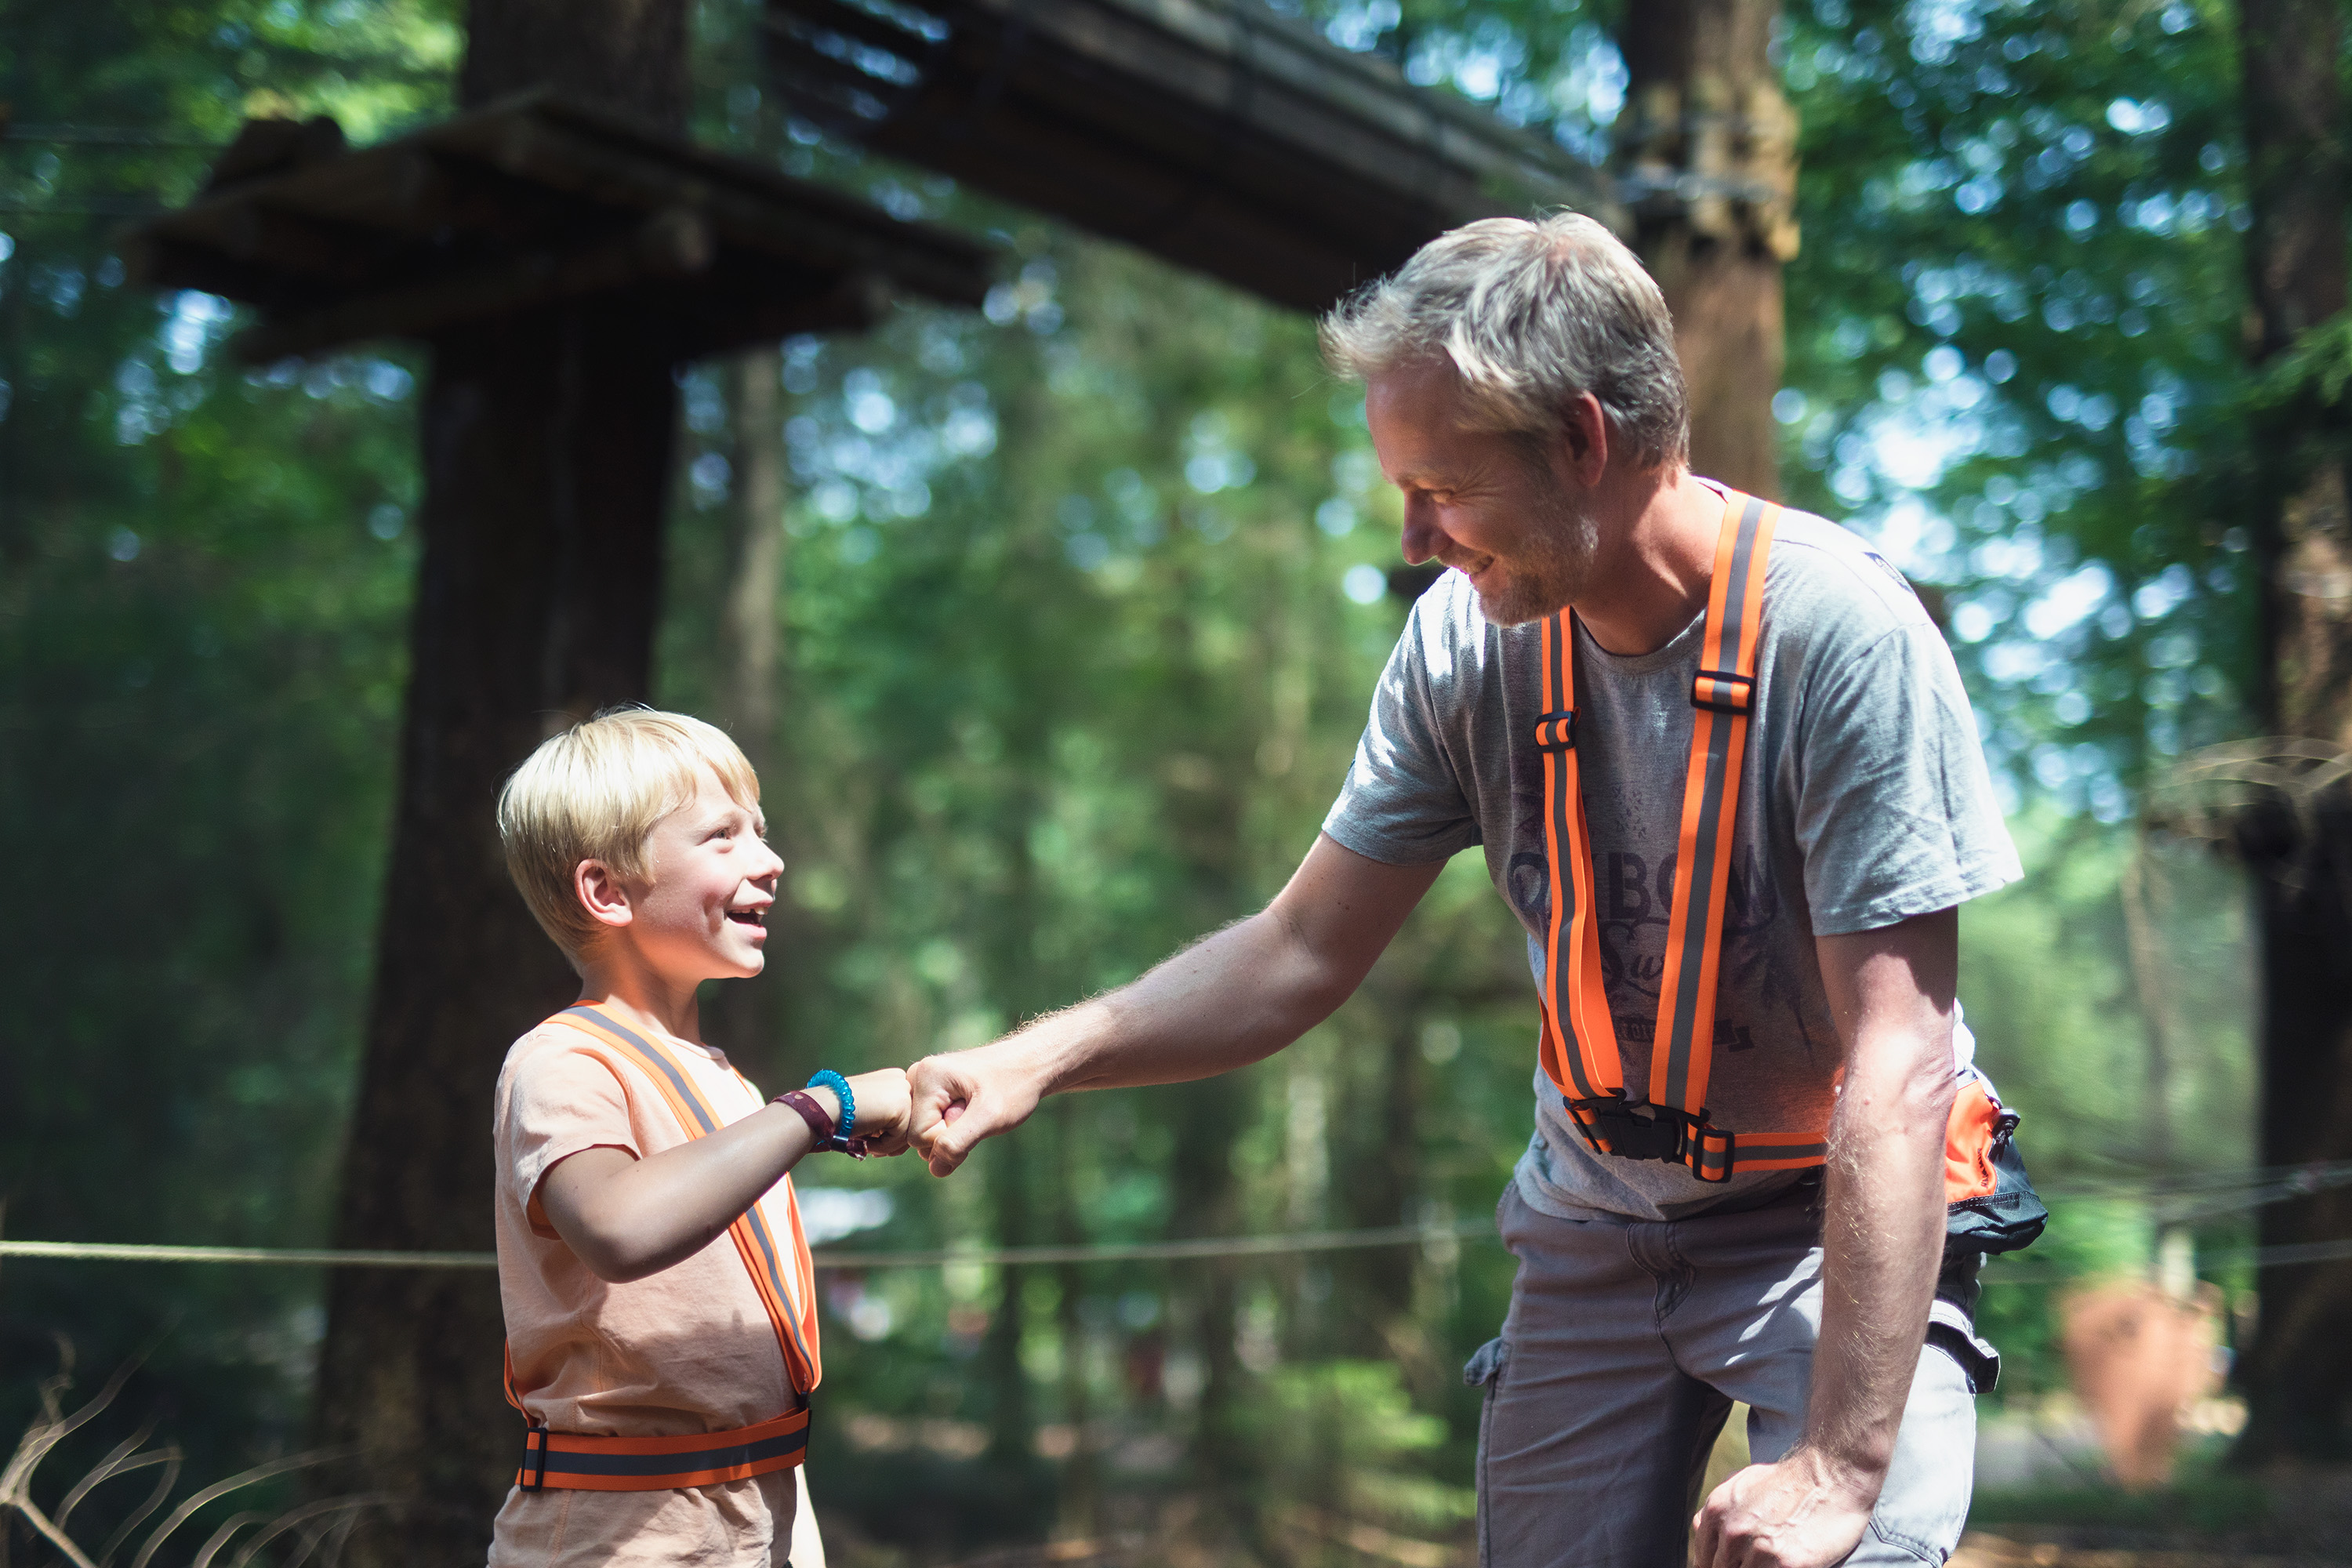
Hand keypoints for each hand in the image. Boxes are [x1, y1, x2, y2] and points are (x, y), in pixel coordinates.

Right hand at [842, 1068, 911, 1155]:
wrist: (822, 1108)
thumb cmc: (839, 1113)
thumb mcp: (869, 1109)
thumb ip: (888, 1118)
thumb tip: (907, 1141)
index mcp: (894, 1079)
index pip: (906, 1114)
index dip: (889, 1133)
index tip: (871, 1140)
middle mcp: (902, 1080)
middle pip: (910, 1123)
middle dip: (891, 1141)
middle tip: (870, 1146)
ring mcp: (903, 1092)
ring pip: (907, 1133)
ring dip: (886, 1146)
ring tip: (866, 1143)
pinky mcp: (902, 1106)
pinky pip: (901, 1138)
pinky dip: (883, 1146)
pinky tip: (866, 1139)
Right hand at [908, 1047, 1043, 1175]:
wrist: (1032, 1065)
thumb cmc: (1014, 1086)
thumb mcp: (989, 1117)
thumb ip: (957, 1143)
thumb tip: (935, 1169)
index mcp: (925, 1076)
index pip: (918, 1136)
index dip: (949, 1139)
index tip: (976, 1118)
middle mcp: (918, 1076)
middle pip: (917, 1135)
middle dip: (949, 1135)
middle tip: (978, 1112)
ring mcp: (924, 1083)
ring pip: (925, 1132)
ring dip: (953, 1132)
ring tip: (976, 1109)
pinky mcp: (933, 1091)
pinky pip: (933, 1124)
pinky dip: (954, 1126)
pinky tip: (971, 1111)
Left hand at [1691, 1447, 1877, 1567]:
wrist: (1832, 1473)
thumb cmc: (1790, 1480)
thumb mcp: (1742, 1483)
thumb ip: (1719, 1509)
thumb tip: (1700, 1529)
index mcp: (1716, 1512)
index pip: (1702, 1559)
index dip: (1715, 1566)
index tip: (1732, 1565)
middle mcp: (1732, 1532)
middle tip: (1756, 1562)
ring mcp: (1758, 1550)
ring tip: (1770, 1562)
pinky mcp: (1786, 1564)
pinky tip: (1783, 1565)